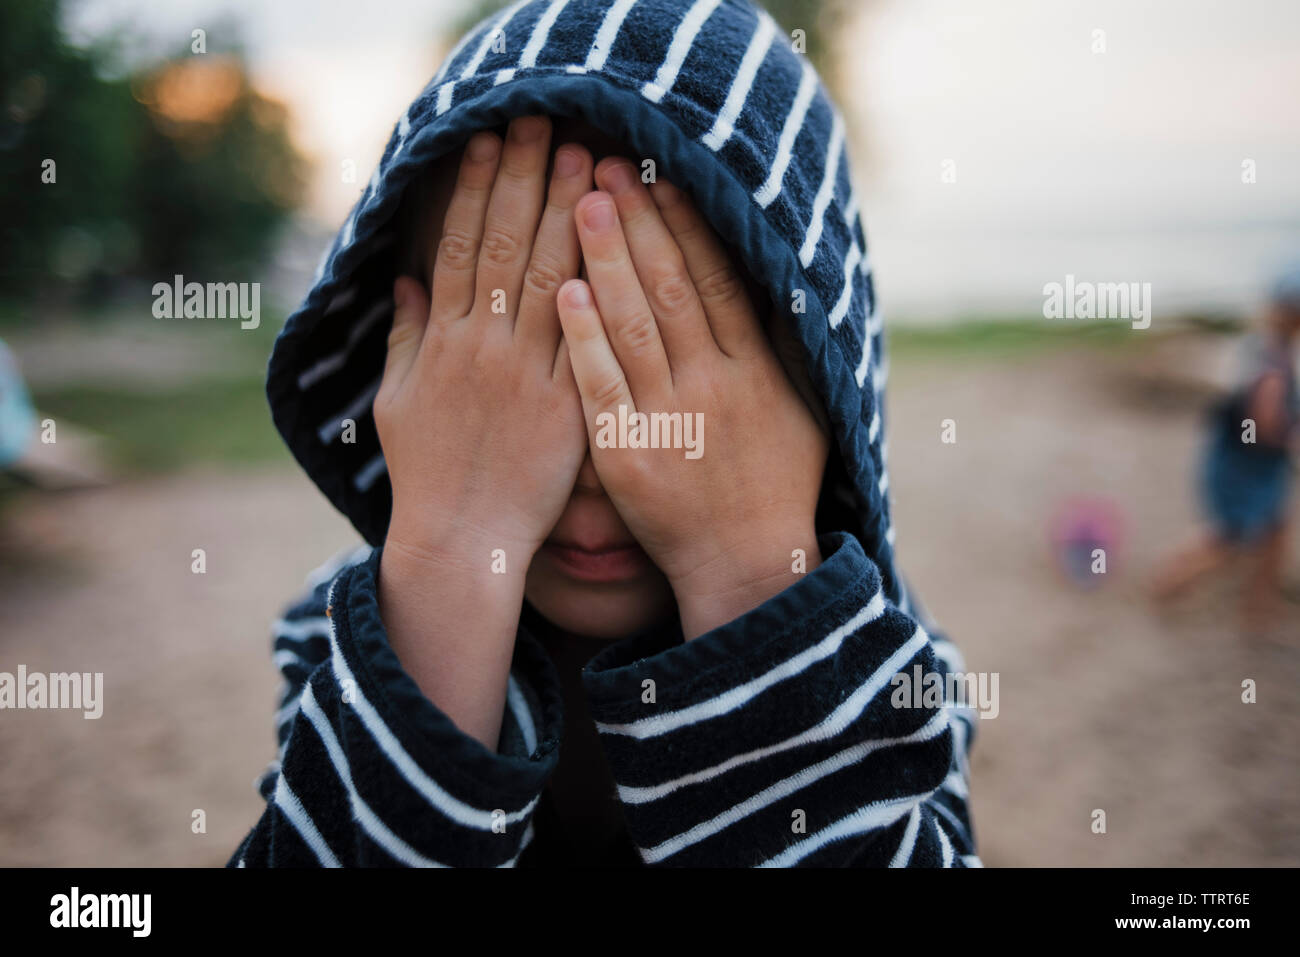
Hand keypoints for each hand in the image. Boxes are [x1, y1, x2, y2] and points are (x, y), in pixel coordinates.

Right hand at [374, 116, 593, 571]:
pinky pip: (588, 340)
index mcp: (442, 341)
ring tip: (586, 165)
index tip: (487, 142)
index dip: (472, 189)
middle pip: (505, 247)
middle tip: (546, 126)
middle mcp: (484, 348)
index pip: (457, 245)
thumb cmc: (428, 475)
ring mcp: (528, 375)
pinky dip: (599, 291)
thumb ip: (404, 337)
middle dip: (525, 182)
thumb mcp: (398, 403)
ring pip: (549, 280)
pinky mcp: (569, 407)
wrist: (462, 542)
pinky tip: (615, 246)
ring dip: (567, 217)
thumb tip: (406, 279)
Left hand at [557, 160, 829, 637]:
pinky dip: (584, 339)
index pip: (717, 281)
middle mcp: (713, 388)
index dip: (687, 226)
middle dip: (637, 224)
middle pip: (670, 290)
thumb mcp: (804, 412)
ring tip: (578, 205)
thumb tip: (779, 281)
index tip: (661, 177)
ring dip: (605, 262)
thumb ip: (786, 348)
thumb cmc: (776, 485)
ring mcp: (668, 421)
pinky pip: (602, 387)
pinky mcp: (627, 454)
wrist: (742, 565)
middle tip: (604, 170)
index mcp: (754, 372)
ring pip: (632, 327)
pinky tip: (564, 292)